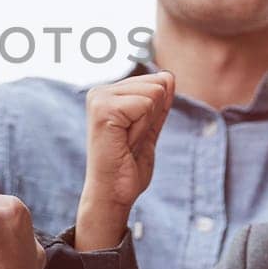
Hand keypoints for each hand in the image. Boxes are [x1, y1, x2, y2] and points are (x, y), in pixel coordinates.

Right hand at [75, 72, 173, 250]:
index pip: (156, 83)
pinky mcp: (103, 108)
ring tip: (126, 142)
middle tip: (130, 141)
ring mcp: (99, 98)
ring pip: (153, 92)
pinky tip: (124, 142)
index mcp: (108, 93)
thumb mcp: (149, 128)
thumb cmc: (128, 165)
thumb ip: (158, 102)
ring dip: (146, 124)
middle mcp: (100, 91)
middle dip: (152, 117)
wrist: (114, 192)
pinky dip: (141, 128)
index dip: (154, 114)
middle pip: (156, 84)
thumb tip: (168, 76)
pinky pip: (145, 104)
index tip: (134, 136)